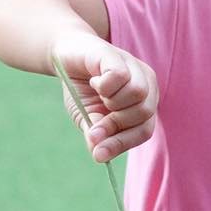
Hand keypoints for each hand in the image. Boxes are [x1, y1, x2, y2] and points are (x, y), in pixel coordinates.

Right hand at [49, 33, 158, 162]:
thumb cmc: (81, 89)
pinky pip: (120, 77)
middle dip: (114, 124)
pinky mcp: (118, 55)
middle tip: (93, 121)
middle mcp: (146, 85)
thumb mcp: (87, 118)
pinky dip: (103, 85)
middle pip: (144, 114)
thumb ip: (96, 135)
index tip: (98, 153)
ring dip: (110, 101)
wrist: (64, 56)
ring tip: (98, 93)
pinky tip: (94, 80)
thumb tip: (99, 154)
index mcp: (143, 104)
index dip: (121, 143)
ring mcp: (135, 67)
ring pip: (137, 94)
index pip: (144, 130)